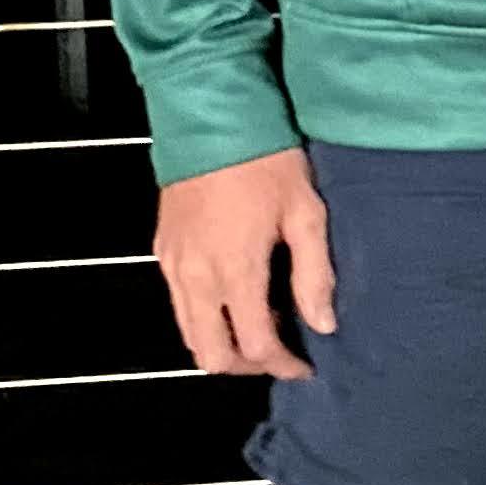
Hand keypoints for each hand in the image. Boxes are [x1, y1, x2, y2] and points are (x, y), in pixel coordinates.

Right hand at [156, 146, 334, 377]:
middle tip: (280, 355)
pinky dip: (204, 318)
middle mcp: (195, 278)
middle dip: (246, 366)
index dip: (282, 365)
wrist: (211, 118)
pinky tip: (234, 300)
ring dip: (222, 345)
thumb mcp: (306, 211)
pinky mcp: (161, 251)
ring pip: (188, 334)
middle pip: (210, 355)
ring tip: (260, 331)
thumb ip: (314, 273)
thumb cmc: (266, 160)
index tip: (306, 366)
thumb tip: (324, 324)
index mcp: (235, 271)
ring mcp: (172, 265)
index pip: (255, 346)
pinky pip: (178, 304)